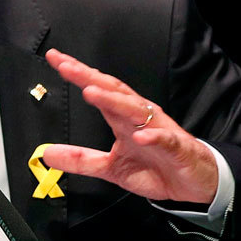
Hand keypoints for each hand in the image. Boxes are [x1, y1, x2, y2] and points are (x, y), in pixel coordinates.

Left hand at [42, 48, 216, 204]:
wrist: (193, 181)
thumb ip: (80, 160)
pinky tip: (140, 135)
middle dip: (89, 77)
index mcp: (122, 118)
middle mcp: (139, 116)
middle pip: (112, 91)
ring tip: (91, 93)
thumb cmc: (155, 166)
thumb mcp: (110, 167)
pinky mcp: (175, 147)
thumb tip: (47, 154)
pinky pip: (164, 138)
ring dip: (113, 100)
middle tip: (66, 66)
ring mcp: (158, 129)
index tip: (56, 60)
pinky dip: (152, 135)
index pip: (97, 89)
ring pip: (134, 109)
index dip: (77, 74)